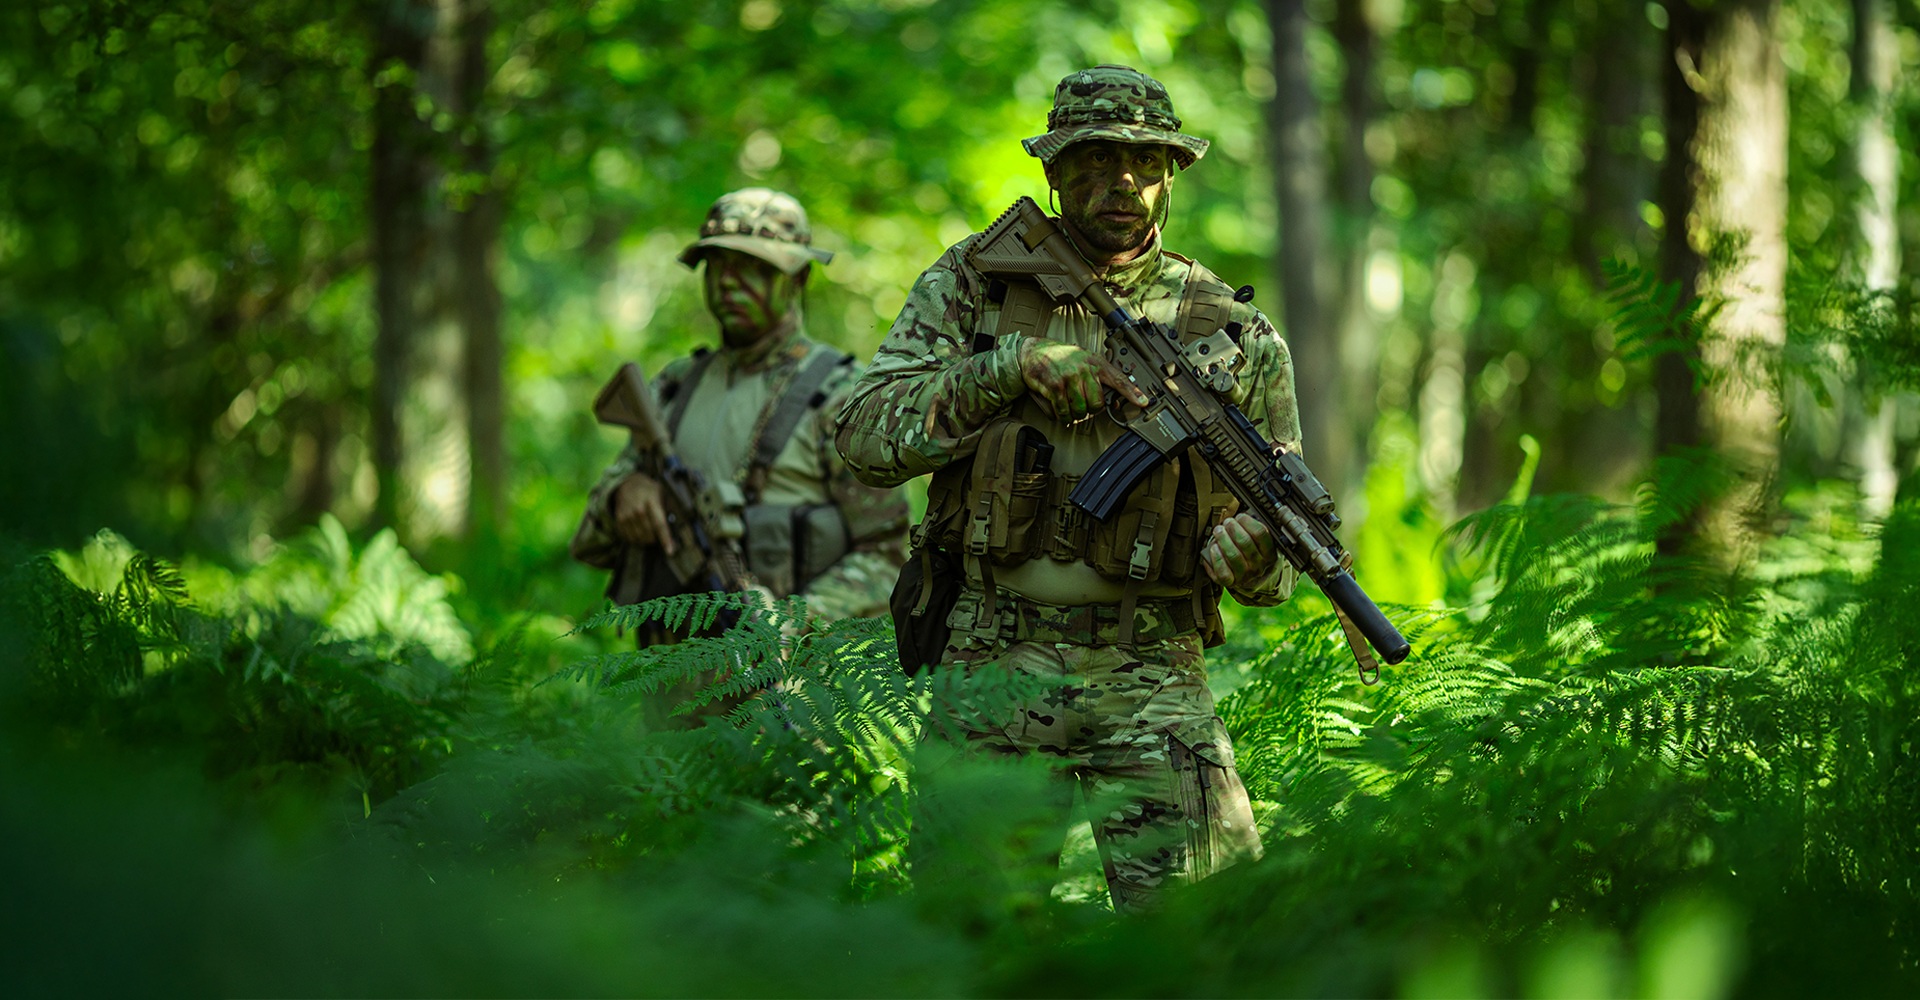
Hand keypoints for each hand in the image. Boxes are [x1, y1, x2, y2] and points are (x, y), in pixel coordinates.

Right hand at [611, 473, 676, 554]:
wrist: (627, 484)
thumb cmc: (649, 490)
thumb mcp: (662, 493)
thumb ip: (669, 508)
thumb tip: (679, 524)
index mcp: (652, 501)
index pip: (660, 524)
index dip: (665, 539)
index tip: (670, 551)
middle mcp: (638, 509)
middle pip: (649, 534)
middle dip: (656, 539)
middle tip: (657, 535)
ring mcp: (627, 515)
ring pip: (639, 538)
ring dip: (645, 540)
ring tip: (648, 532)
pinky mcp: (619, 520)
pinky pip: (629, 537)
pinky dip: (635, 538)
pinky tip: (638, 531)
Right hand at [1018, 338, 1148, 422]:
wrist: (1034, 351)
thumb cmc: (1061, 357)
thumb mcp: (1085, 360)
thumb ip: (1099, 377)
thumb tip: (1114, 400)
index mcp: (1095, 363)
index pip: (1119, 380)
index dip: (1132, 393)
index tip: (1144, 403)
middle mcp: (1084, 370)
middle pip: (1097, 404)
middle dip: (1089, 410)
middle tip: (1082, 405)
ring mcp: (1069, 378)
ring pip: (1080, 411)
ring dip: (1073, 415)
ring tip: (1069, 407)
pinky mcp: (1055, 387)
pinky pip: (1062, 412)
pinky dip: (1061, 416)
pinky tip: (1059, 410)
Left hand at [1202, 513, 1275, 588]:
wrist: (1253, 580)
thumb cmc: (1255, 556)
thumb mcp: (1262, 544)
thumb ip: (1255, 530)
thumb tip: (1243, 516)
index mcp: (1269, 554)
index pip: (1260, 534)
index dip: (1248, 522)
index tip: (1240, 516)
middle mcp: (1258, 566)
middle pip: (1245, 542)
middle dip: (1233, 528)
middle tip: (1227, 522)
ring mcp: (1244, 575)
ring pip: (1233, 555)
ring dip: (1223, 539)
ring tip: (1219, 530)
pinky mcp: (1230, 581)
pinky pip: (1222, 571)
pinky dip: (1217, 558)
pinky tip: (1213, 548)